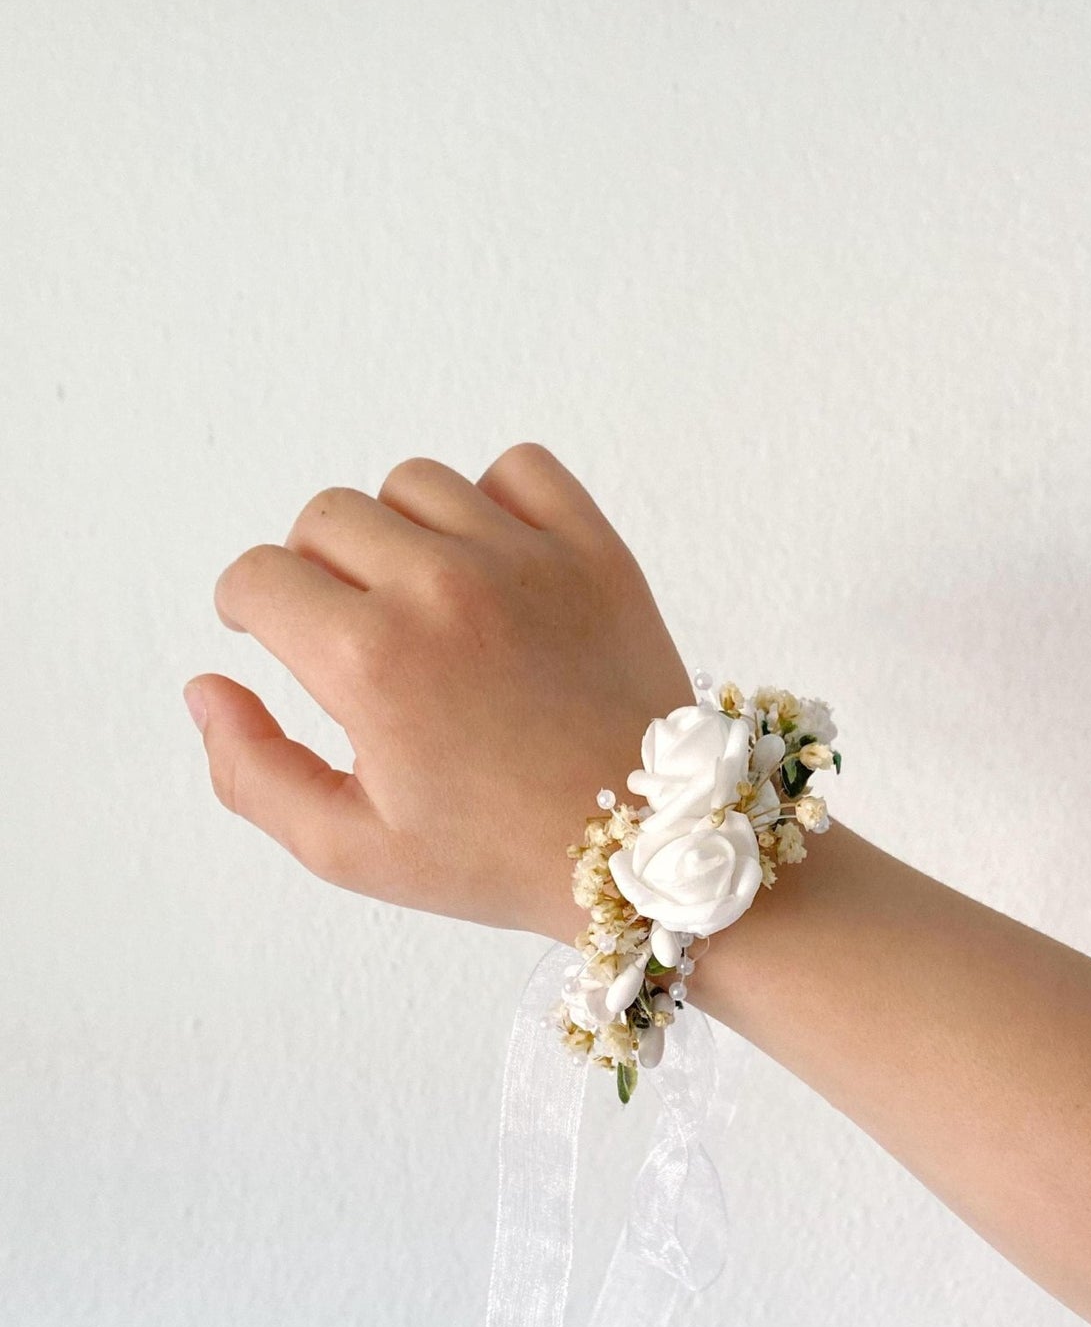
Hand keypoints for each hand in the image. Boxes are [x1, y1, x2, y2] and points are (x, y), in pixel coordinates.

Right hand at [184, 444, 691, 940]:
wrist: (648, 850)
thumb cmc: (496, 857)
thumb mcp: (351, 848)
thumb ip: (252, 773)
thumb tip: (206, 689)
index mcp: (370, 662)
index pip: (261, 577)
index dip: (249, 606)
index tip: (270, 630)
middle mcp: (440, 588)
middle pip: (327, 516)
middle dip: (315, 569)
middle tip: (349, 628)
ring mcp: (524, 559)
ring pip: (413, 484)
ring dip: (398, 530)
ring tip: (422, 596)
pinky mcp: (594, 549)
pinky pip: (518, 468)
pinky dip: (494, 500)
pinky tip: (493, 564)